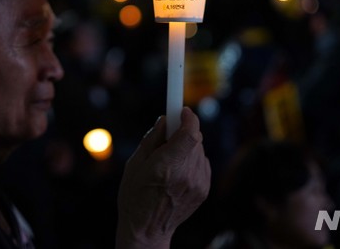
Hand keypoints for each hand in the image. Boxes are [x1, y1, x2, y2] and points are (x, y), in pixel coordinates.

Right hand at [116, 107, 210, 248]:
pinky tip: (177, 172)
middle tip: (168, 136)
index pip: (190, 133)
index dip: (188, 117)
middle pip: (195, 139)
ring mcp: (198, 183)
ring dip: (187, 147)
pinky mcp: (204, 190)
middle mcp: (186, 174)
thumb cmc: (135, 196)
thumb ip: (152, 139)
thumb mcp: (134, 164)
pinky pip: (202, 162)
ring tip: (169, 161)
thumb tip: (165, 119)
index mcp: (166, 167)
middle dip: (183, 132)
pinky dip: (192, 160)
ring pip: (199, 150)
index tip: (181, 109)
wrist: (147, 230)